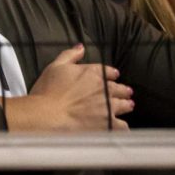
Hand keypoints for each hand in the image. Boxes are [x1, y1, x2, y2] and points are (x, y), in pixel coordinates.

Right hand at [9, 43, 132, 131]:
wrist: (48, 115)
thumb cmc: (47, 91)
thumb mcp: (55, 66)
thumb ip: (70, 55)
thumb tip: (81, 47)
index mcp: (92, 73)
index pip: (109, 71)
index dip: (112, 74)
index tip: (113, 76)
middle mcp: (104, 88)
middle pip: (120, 88)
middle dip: (123, 90)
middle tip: (125, 92)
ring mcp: (108, 107)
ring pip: (125, 105)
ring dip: (126, 105)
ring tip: (127, 106)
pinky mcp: (109, 123)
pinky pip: (123, 126)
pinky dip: (122, 126)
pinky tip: (121, 126)